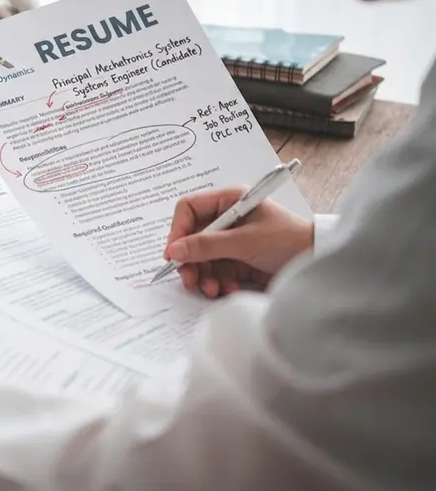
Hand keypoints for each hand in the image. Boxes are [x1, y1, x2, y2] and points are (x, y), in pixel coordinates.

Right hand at [164, 186, 312, 298]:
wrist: (318, 262)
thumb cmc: (288, 241)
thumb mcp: (244, 242)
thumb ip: (207, 246)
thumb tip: (174, 250)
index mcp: (229, 201)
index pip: (189, 209)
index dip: (178, 230)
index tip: (174, 253)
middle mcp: (227, 219)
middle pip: (192, 238)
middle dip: (190, 261)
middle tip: (189, 279)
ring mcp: (232, 241)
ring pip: (202, 258)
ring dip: (204, 275)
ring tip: (212, 289)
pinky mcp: (238, 261)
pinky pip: (216, 272)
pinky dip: (218, 282)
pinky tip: (229, 289)